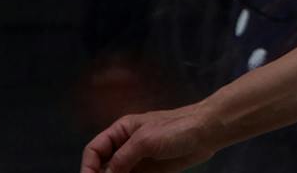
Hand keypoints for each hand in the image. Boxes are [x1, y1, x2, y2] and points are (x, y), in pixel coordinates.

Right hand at [80, 101, 227, 172]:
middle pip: (103, 166)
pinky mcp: (149, 171)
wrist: (208, 131)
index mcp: (121, 131)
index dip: (87, 167)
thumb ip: (123, 158)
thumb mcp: (145, 140)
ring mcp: (137, 159)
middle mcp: (125, 145)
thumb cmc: (177, 128)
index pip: (94, 150)